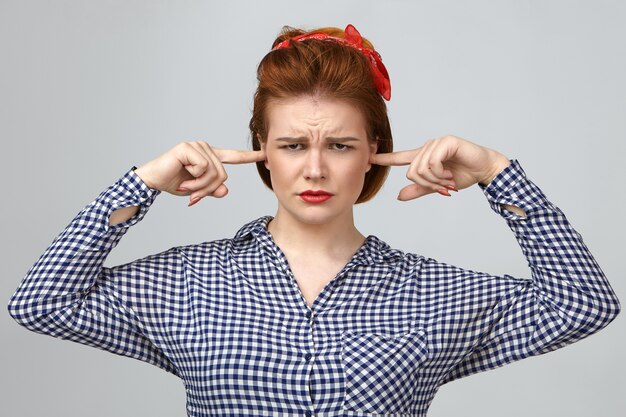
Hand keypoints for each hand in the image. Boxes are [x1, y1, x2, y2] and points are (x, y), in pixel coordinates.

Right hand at [133, 141, 265, 205]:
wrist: (153, 181)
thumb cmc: (175, 183)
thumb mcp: (198, 190)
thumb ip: (213, 189)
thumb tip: (225, 190)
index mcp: (211, 157)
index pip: (234, 157)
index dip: (250, 157)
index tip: (266, 154)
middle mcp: (206, 148)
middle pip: (223, 175)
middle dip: (208, 189)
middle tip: (193, 194)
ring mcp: (197, 146)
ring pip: (214, 173)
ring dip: (199, 186)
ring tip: (186, 186)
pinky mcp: (188, 148)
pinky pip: (203, 168)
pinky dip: (194, 179)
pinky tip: (182, 176)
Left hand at [370, 135, 509, 200]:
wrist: (485, 169)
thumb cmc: (463, 174)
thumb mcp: (437, 186)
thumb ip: (420, 190)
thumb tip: (399, 196)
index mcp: (423, 157)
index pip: (400, 158)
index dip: (385, 159)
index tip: (370, 158)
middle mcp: (427, 148)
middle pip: (411, 171)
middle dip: (427, 184)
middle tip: (442, 187)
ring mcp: (436, 143)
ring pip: (420, 168)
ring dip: (434, 180)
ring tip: (447, 180)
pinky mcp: (446, 142)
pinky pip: (432, 162)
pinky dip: (439, 173)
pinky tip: (450, 174)